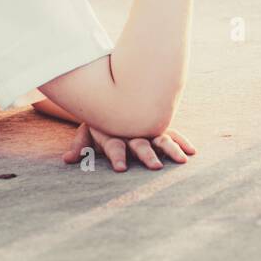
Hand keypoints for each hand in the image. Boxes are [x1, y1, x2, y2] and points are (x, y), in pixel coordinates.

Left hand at [62, 122, 196, 170]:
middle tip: (156, 168)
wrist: (115, 91)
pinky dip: (182, 142)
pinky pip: (173, 134)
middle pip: (141, 144)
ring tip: (183, 161)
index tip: (121, 169)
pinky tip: (193, 152)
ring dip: (171, 150)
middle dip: (148, 155)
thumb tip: (67, 159)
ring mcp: (148, 127)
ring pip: (161, 139)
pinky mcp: (160, 125)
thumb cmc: (101, 117)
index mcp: (114, 132)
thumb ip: (81, 144)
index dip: (117, 156)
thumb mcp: (88, 129)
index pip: (115, 146)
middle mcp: (134, 129)